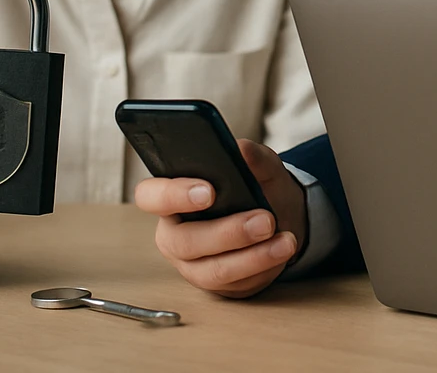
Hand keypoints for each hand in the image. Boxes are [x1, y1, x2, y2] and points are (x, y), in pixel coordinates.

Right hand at [135, 139, 306, 298]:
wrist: (280, 219)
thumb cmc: (256, 188)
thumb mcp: (261, 167)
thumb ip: (254, 157)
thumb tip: (243, 150)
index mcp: (172, 198)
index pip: (151, 196)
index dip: (173, 195)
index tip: (210, 191)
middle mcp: (175, 234)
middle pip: (185, 241)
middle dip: (228, 232)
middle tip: (265, 220)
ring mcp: (193, 265)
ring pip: (213, 270)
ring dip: (253, 257)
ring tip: (285, 241)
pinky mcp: (216, 285)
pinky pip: (235, 284)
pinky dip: (264, 267)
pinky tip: (282, 251)